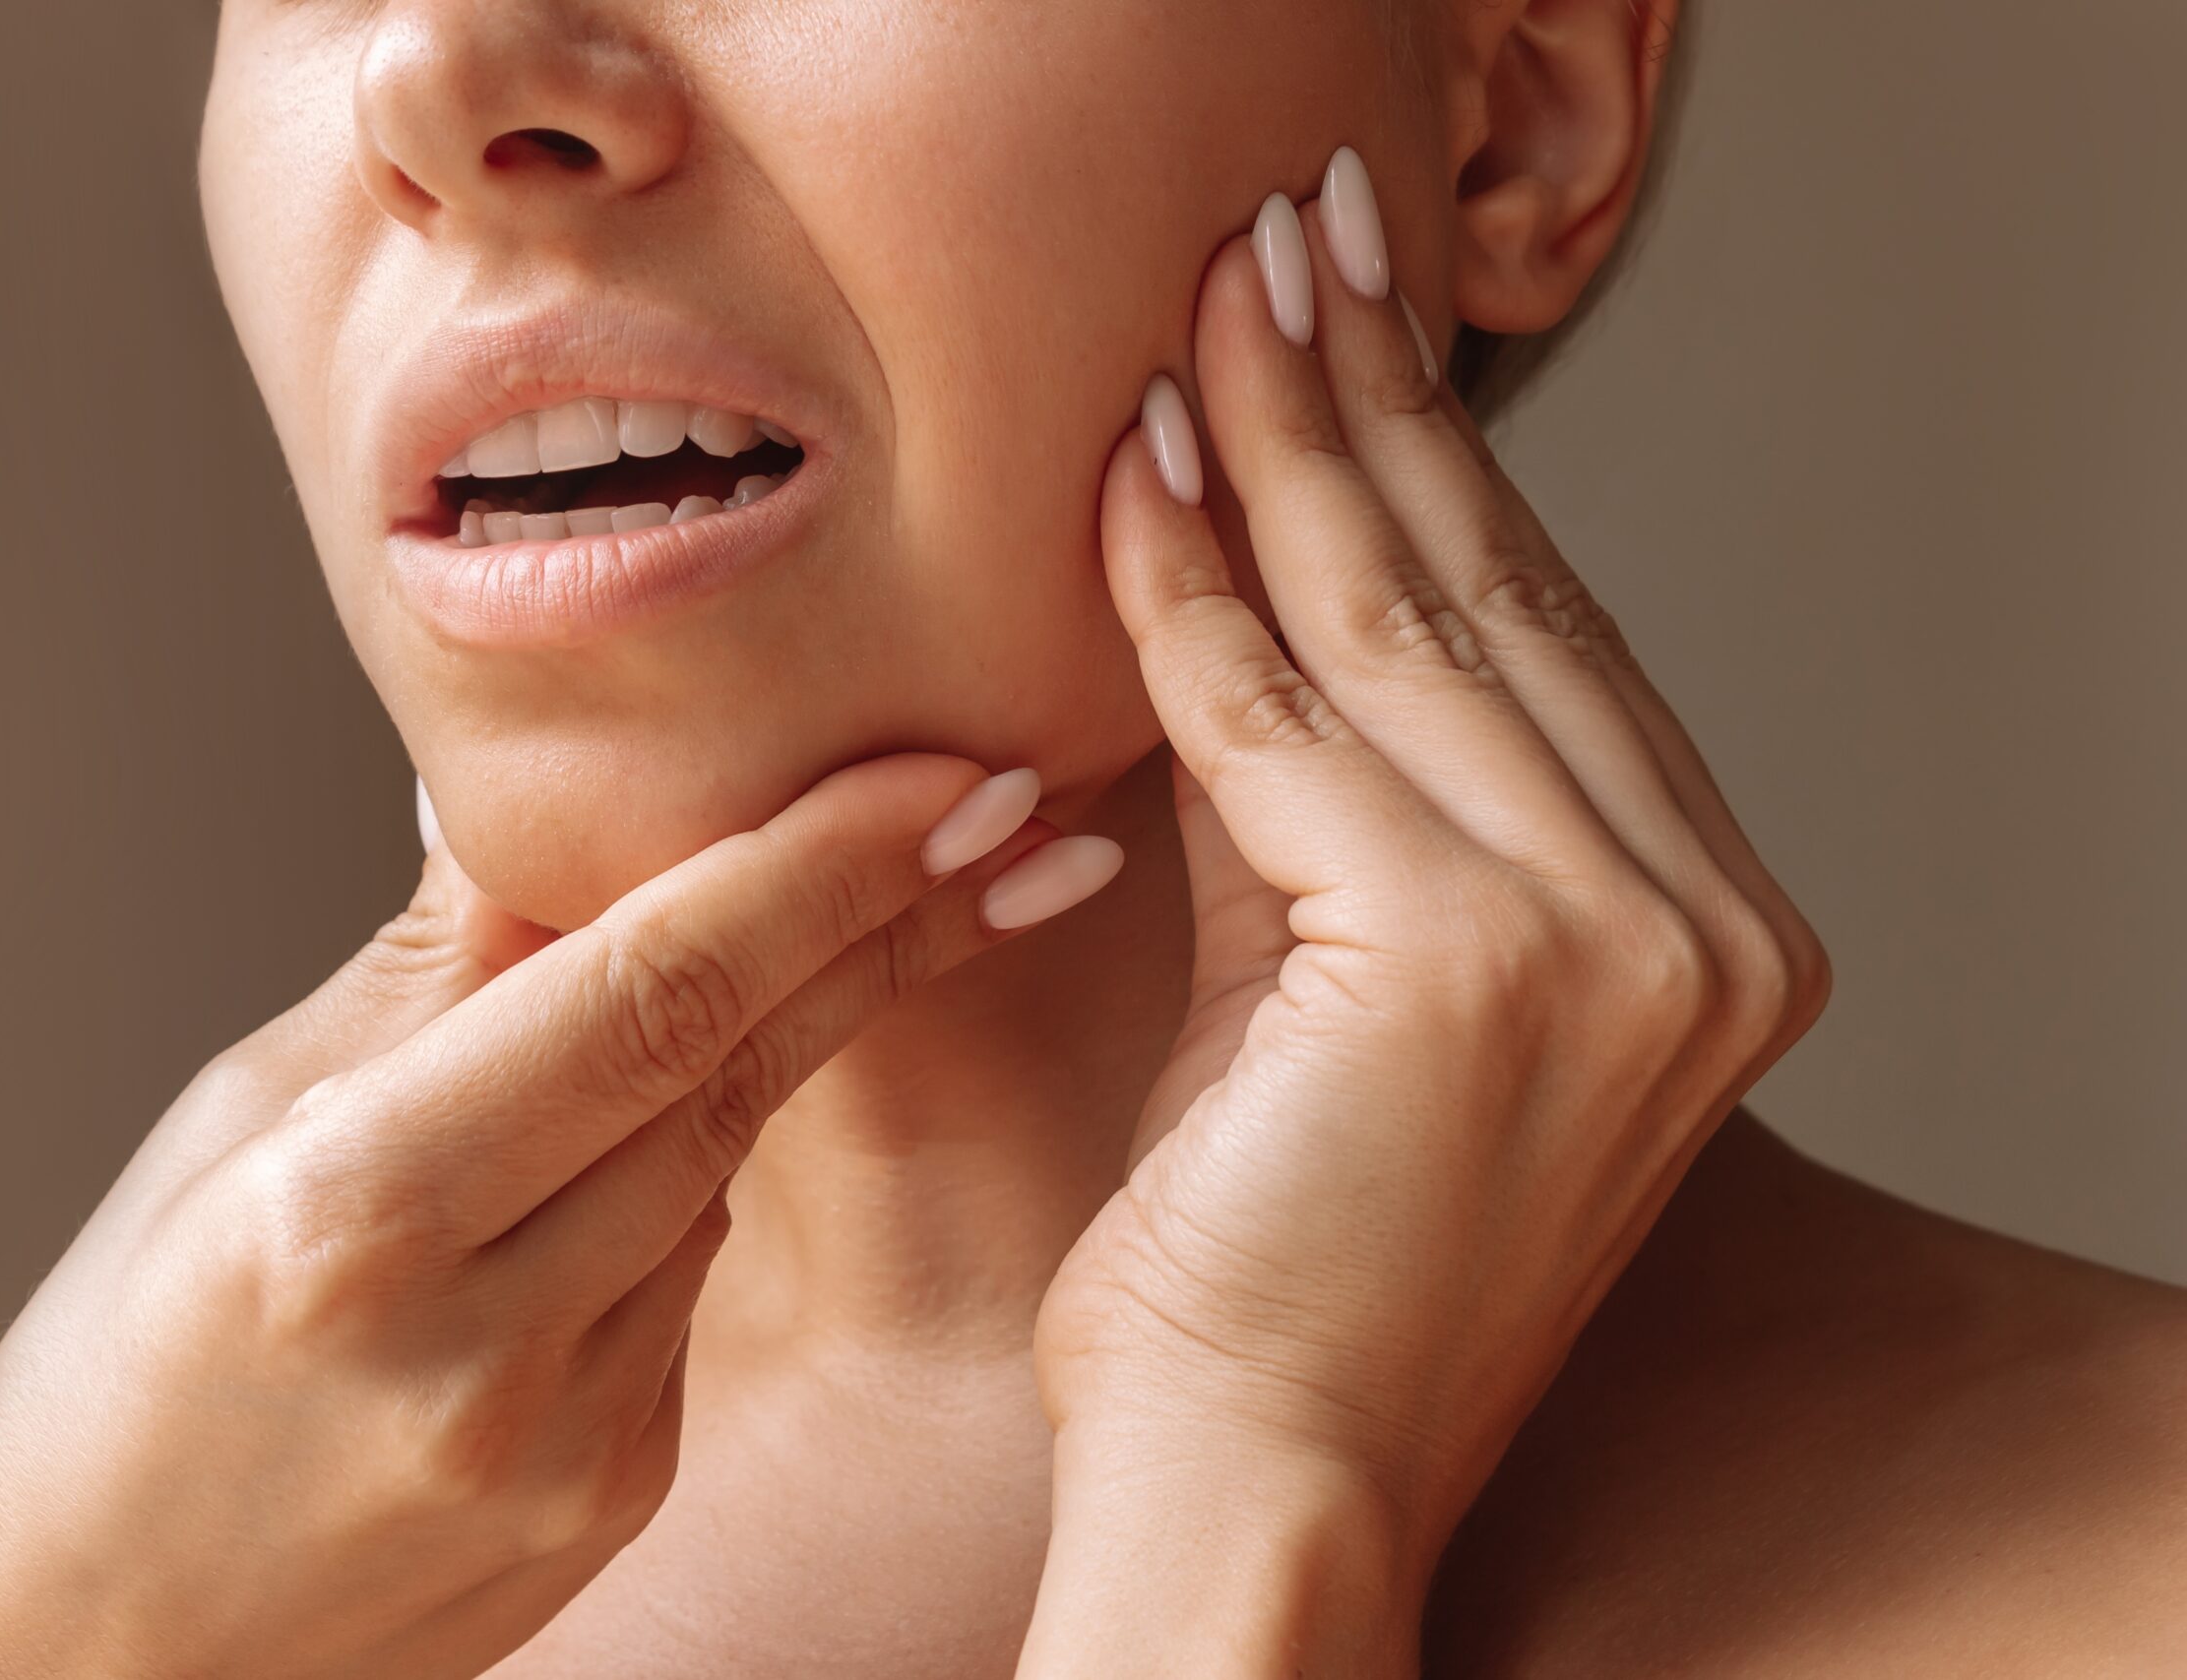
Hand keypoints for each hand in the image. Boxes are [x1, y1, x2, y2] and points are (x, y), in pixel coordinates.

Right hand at [0, 754, 1094, 1679]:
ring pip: (715, 1165)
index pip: (645, 996)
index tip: (939, 773)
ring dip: (759, 1044)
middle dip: (883, 923)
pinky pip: (685, 1274)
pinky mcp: (615, 1488)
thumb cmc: (116, 1390)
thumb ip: (419, 976)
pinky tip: (603, 1163)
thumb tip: (535, 806)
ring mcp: (569, 1438)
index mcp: (353, 1216)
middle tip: (1004, 810)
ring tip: (763, 951)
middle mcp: (485, 1340)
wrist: (108, 1666)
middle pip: (731, 1072)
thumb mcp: (226, 1133)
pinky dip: (674, 1182)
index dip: (813, 870)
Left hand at [1024, 169, 1830, 1667]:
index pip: (1550, 643)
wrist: (1263, 1485)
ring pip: (1405, 625)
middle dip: (1379, 399)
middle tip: (1293, 236)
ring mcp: (1617, 939)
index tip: (1357, 328)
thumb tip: (1246, 595)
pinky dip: (1194, 586)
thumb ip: (1324, 808)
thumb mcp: (1335, 994)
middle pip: (1499, 598)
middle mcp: (1704, 925)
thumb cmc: (1279, 1273)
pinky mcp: (1477, 956)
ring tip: (1219, 297)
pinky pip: (1284, 718)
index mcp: (1705, 932)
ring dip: (1293, 438)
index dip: (1445, 470)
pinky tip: (1140, 466)